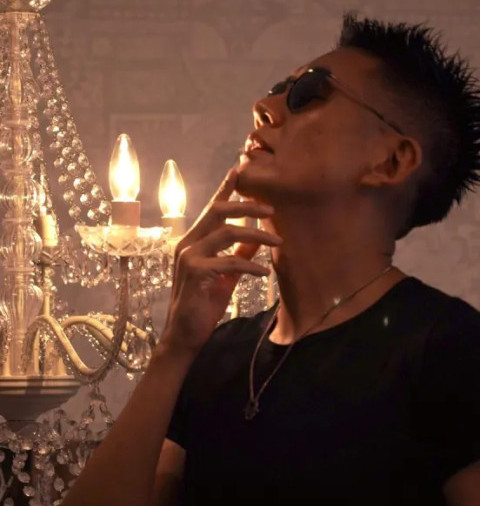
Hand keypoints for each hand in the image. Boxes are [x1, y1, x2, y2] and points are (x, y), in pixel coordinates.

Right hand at [158, 168, 281, 357]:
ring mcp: (189, 256)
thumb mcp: (226, 276)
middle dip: (247, 206)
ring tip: (278, 244)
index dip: (226, 189)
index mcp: (193, 240)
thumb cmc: (204, 304)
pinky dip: (251, 266)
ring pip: (227, 233)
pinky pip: (229, 262)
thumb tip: (257, 239)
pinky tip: (265, 273)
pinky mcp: (195, 273)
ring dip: (257, 236)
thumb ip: (239, 255)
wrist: (185, 335)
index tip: (240, 170)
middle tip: (272, 211)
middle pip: (219, 211)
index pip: (211, 208)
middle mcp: (187, 243)